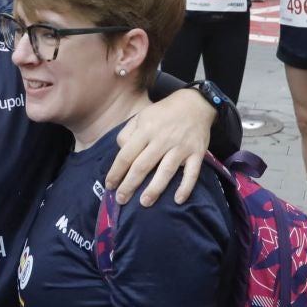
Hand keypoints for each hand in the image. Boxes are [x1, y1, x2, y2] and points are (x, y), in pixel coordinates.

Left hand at [105, 91, 211, 205]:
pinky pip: (192, 173)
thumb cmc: (164, 113)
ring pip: (166, 171)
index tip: (110, 185)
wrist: (195, 104)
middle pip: (143, 165)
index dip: (116, 172)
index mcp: (146, 130)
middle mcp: (162, 139)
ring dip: (154, 188)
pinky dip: (186, 187)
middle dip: (130, 184)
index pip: (126, 155)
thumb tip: (120, 152)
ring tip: (144, 202)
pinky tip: (178, 200)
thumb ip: (127, 134)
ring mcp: (181, 147)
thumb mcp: (141, 116)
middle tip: (121, 200)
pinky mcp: (197, 153)